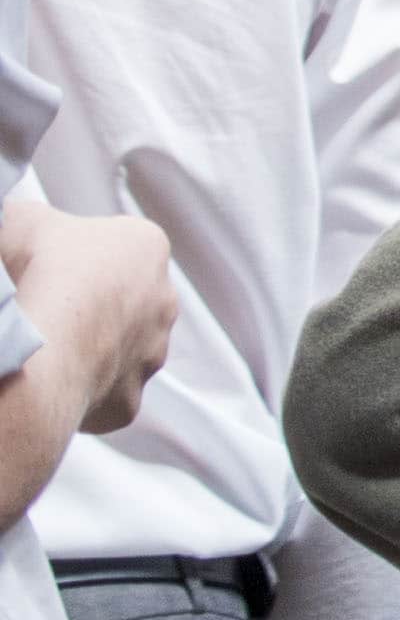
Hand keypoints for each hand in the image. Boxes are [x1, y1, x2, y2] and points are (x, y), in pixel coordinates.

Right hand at [0, 195, 175, 433]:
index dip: (71, 262)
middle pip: (121, 303)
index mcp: (146, 248)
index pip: (113, 251)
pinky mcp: (129, 400)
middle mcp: (164, 300)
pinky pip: (104, 399)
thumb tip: (15, 221)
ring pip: (118, 352)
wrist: (45, 341)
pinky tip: (50, 387)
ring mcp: (151, 354)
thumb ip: (26, 218)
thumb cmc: (42, 273)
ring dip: (88, 353)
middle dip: (88, 310)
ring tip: (46, 353)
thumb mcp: (23, 221)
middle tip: (44, 316)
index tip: (43, 273)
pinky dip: (78, 396)